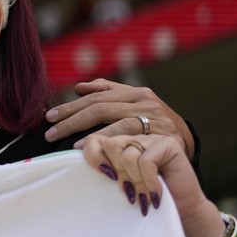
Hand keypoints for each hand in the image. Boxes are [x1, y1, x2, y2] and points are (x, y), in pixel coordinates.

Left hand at [44, 78, 194, 158]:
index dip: (71, 106)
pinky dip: (103, 140)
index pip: (96, 96)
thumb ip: (110, 95)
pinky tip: (86, 147)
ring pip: (110, 119)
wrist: (186, 149)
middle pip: (99, 106)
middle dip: (70, 118)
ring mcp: (153, 117)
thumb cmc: (154, 129)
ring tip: (63, 141)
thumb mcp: (135, 108)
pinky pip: (126, 135)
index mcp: (136, 92)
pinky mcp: (160, 133)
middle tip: (49, 131)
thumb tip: (79, 87)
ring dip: (82, 130)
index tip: (49, 116)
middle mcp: (145, 101)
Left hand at [82, 133, 224, 236]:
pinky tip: (155, 193)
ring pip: (128, 154)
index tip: (105, 176)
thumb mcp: (117, 181)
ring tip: (143, 195)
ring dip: (135, 181)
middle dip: (117, 172)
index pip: (94, 139)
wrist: (180, 210)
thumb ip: (103, 167)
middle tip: (128, 190)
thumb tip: (76, 156)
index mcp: (118, 141)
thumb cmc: (144, 197)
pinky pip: (146, 161)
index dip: (94, 157)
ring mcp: (152, 137)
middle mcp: (134, 135)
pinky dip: (148, 181)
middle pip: (110, 144)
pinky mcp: (168, 144)